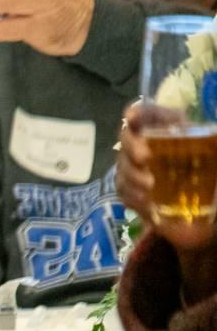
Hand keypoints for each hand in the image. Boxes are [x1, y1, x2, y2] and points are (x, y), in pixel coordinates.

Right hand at [118, 101, 216, 253]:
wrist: (208, 217)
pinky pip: (122, 189)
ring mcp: (137, 168)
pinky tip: (146, 201)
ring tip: (151, 187)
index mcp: (172, 130)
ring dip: (133, 174)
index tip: (131, 118)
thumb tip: (211, 138)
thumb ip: (211, 146)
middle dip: (132, 145)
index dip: (138, 113)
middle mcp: (150, 145)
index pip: (149, 114)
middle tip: (146, 157)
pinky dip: (131, 194)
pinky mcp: (131, 191)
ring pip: (122, 164)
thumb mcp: (215, 159)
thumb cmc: (213, 182)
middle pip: (127, 136)